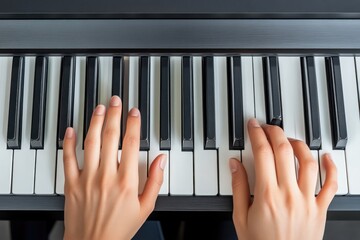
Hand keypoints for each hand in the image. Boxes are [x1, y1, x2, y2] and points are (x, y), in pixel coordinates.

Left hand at [63, 96, 165, 239]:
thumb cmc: (120, 228)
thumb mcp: (146, 208)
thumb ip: (155, 181)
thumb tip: (161, 159)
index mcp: (126, 181)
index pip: (131, 143)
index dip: (133, 124)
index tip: (134, 112)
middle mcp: (106, 176)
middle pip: (110, 137)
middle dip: (114, 115)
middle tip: (115, 101)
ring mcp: (87, 178)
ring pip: (90, 142)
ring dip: (95, 122)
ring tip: (99, 108)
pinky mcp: (71, 183)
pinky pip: (68, 159)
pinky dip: (68, 142)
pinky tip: (71, 129)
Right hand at [230, 118, 336, 239]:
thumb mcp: (240, 217)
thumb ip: (238, 187)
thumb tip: (235, 164)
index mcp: (267, 195)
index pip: (262, 153)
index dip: (257, 134)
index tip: (253, 126)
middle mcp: (289, 194)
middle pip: (284, 151)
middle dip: (274, 132)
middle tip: (267, 127)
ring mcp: (307, 200)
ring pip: (307, 161)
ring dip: (298, 144)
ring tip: (288, 139)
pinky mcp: (320, 209)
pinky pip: (331, 184)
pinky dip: (331, 168)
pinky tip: (326, 157)